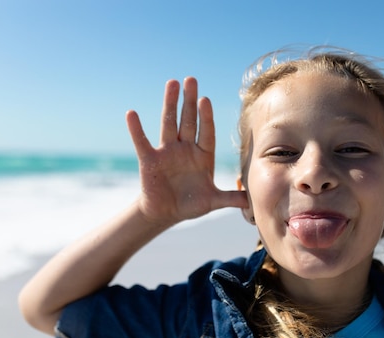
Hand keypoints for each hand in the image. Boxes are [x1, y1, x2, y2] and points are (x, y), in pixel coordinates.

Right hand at [126, 77, 247, 222]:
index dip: (205, 117)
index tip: (205, 100)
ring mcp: (167, 152)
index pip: (206, 132)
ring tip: (171, 83)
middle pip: (188, 121)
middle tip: (191, 79)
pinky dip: (136, 129)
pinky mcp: (150, 159)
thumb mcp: (213, 202)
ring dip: (170, 104)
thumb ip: (230, 198)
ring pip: (169, 124)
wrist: (166, 212)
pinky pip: (142, 142)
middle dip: (189, 101)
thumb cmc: (190, 204)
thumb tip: (251, 201)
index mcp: (203, 155)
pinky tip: (132, 114)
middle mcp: (186, 149)